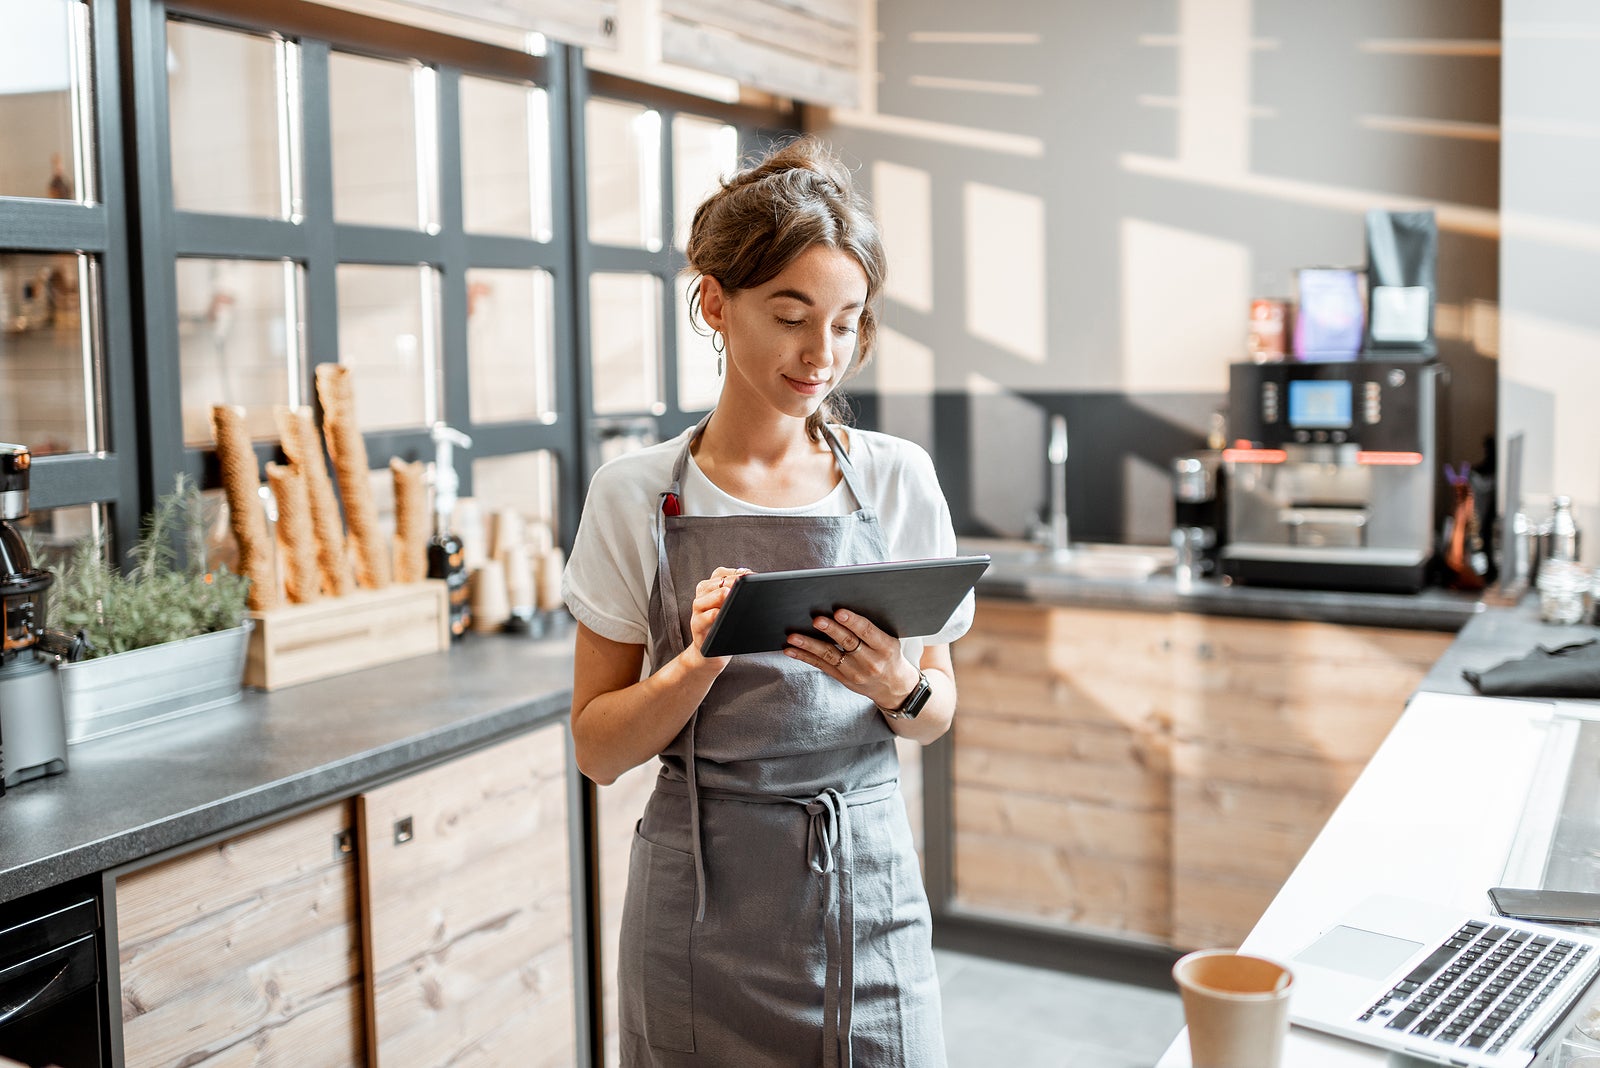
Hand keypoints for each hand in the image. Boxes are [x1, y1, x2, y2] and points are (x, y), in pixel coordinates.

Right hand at [685, 566, 750, 669]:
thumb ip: (740, 596)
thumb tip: (757, 583)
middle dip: (731, 583)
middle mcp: (702, 595)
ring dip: (719, 595)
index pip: (723, 573)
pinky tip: (720, 614)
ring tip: (729, 594)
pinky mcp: (697, 626)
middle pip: (716, 583)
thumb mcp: (733, 609)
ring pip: (706, 597)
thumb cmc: (726, 628)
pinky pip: (703, 618)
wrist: (710, 655)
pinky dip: (712, 615)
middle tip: (744, 584)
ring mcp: (698, 610)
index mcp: (711, 587)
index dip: (739, 574)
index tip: (753, 577)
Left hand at [784, 608, 919, 710]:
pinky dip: (805, 657)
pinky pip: (821, 666)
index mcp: (885, 647)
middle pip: (847, 643)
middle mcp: (870, 661)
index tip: (840, 612)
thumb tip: (842, 609)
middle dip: (830, 630)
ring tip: (793, 637)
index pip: (867, 632)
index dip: (853, 621)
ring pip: (829, 656)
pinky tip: (791, 650)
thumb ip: (871, 628)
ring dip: (809, 645)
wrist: (893, 687)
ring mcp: (855, 672)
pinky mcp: (843, 679)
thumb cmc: (889, 656)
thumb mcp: (889, 641)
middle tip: (816, 620)